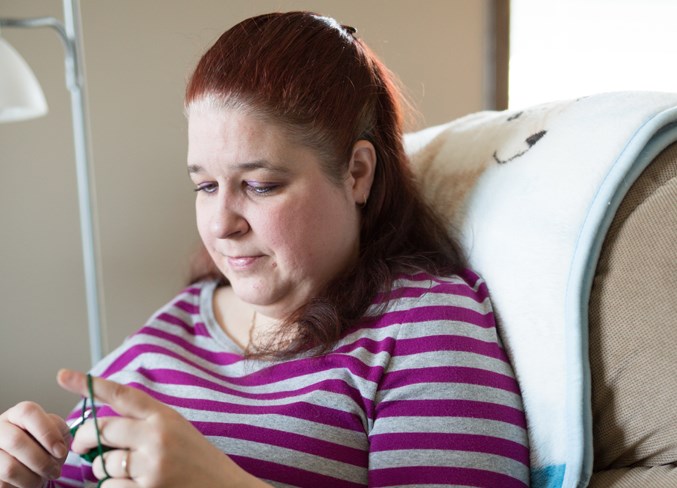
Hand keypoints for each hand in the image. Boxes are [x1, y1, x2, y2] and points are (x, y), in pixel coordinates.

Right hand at [0, 401, 70, 487]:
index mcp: (18, 414)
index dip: (47, 432)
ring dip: (32, 478)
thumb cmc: (43, 448)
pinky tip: (28, 482)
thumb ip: (59, 430)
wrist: (29, 468)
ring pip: (10, 467)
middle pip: (16, 441)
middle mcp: (0, 428)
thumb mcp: (56, 435)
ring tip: (42, 478)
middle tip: (55, 471)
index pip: (28, 412)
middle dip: (42, 461)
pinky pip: (3, 482)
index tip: (60, 451)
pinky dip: (22, 486)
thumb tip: (58, 444)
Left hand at [58, 369, 268, 487]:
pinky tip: (131, 485)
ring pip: (102, 463)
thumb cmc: (198, 460)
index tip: (63, 375)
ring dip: (102, 469)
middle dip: (85, 439)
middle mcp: (156, 437)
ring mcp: (151, 466)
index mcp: (164, 417)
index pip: (121, 395)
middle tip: (82, 446)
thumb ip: (145, 422)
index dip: (89, 384)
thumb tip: (102, 426)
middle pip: (101, 429)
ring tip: (121, 471)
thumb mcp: (177, 429)